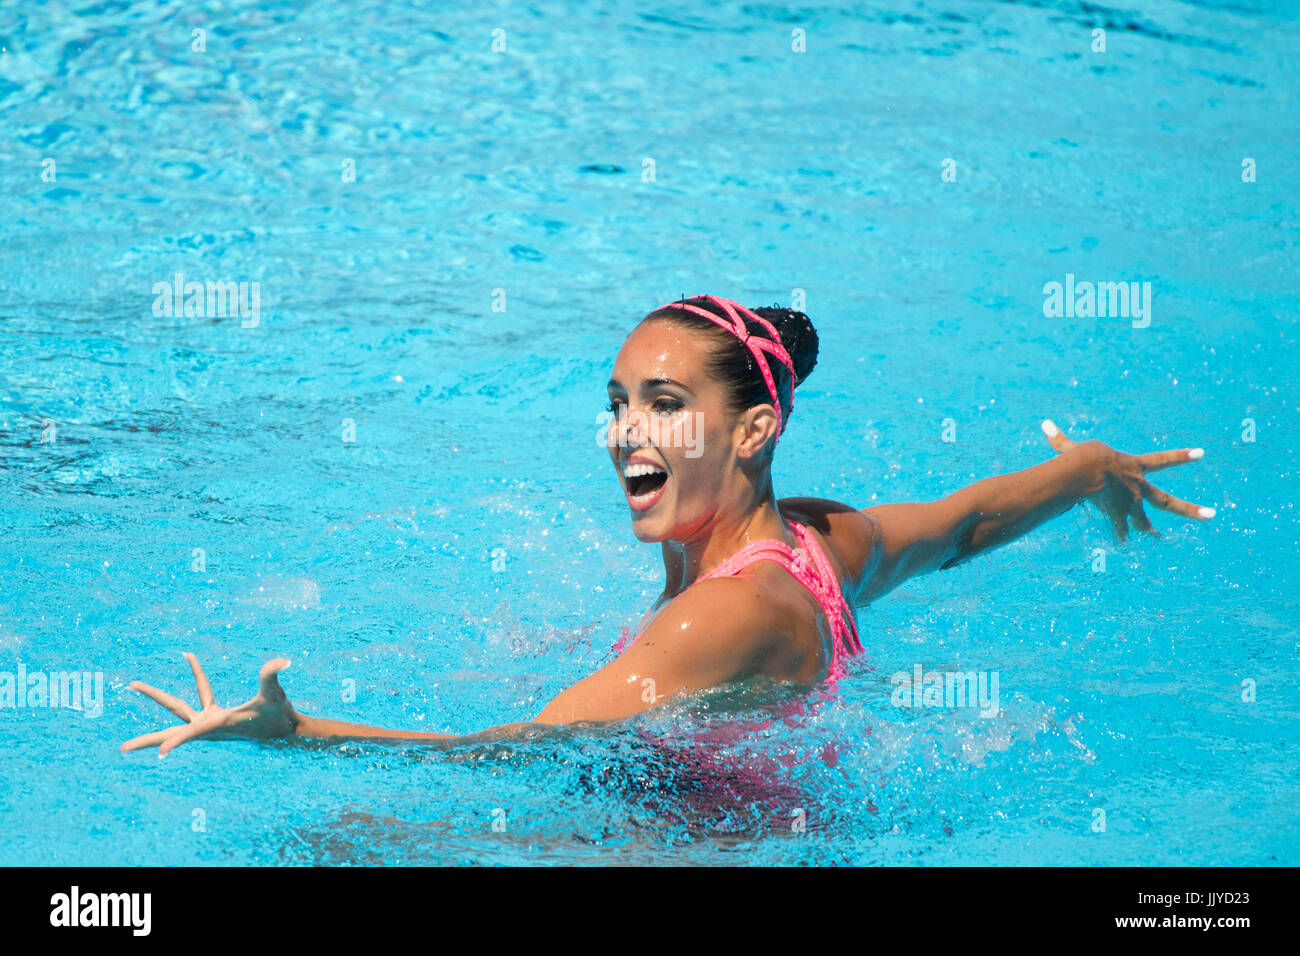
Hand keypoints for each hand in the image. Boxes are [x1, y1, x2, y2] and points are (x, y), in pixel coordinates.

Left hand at [121, 653, 297, 755]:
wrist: (285, 728)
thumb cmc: (279, 714)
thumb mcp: (275, 695)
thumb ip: (272, 676)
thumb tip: (283, 661)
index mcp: (217, 724)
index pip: (192, 733)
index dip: (177, 741)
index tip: (160, 754)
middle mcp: (208, 725)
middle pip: (171, 730)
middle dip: (147, 740)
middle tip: (122, 749)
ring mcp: (209, 720)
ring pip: (177, 709)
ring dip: (157, 696)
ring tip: (134, 684)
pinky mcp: (215, 714)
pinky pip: (200, 691)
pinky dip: (196, 674)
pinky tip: (189, 657)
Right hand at [1041, 419, 1214, 540]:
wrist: (1087, 473)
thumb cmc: (1083, 457)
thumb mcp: (1072, 447)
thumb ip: (1059, 439)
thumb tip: (1044, 424)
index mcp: (1135, 467)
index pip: (1164, 460)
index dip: (1182, 456)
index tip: (1202, 453)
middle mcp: (1138, 487)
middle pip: (1167, 501)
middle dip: (1189, 510)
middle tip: (1211, 515)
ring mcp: (1130, 503)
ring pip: (1143, 520)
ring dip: (1148, 529)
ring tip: (1156, 537)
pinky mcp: (1118, 515)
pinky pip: (1120, 527)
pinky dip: (1118, 533)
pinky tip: (1120, 542)